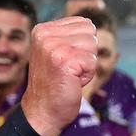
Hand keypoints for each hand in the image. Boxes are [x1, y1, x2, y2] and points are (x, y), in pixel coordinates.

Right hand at [22, 17, 96, 135]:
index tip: (65, 61)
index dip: (82, 45)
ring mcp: (53, 47)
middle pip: (90, 32)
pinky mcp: (65, 60)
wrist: (42, 112)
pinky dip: (87, 75)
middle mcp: (45, 35)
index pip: (84, 23)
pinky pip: (92, 61)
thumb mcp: (56, 52)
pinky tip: (72, 82)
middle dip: (86, 53)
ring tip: (70, 75)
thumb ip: (68, 36)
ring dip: (87, 64)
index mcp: (42, 30)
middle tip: (68, 70)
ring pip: (93, 45)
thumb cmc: (53, 84)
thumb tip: (91, 24)